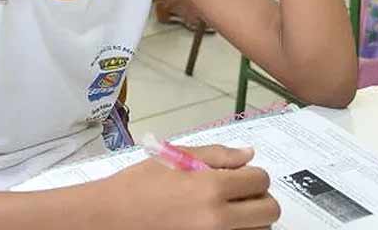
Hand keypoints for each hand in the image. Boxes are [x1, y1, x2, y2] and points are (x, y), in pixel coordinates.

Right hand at [107, 145, 278, 229]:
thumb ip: (216, 155)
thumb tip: (248, 155)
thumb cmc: (136, 187)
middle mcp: (218, 220)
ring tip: (226, 212)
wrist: (109, 220)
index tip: (241, 177)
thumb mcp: (173, 159)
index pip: (260, 180)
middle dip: (258, 199)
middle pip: (268, 210)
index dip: (253, 175)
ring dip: (250, 220)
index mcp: (211, 188)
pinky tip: (217, 225)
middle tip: (239, 196)